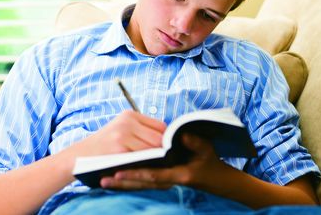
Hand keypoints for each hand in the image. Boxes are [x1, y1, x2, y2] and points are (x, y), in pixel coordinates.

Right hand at [70, 110, 166, 157]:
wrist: (79, 156)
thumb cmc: (104, 146)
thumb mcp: (121, 130)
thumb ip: (141, 131)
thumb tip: (166, 142)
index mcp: (129, 115)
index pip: (160, 126)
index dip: (165, 139)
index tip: (165, 151)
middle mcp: (127, 121)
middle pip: (159, 137)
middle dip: (163, 150)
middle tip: (165, 161)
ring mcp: (123, 134)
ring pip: (153, 148)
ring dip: (156, 159)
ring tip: (157, 166)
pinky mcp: (119, 148)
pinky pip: (142, 158)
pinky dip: (146, 165)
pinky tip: (147, 169)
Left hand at [99, 133, 225, 189]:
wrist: (217, 180)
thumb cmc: (211, 162)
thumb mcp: (206, 150)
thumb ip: (193, 142)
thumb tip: (178, 136)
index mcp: (179, 175)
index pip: (153, 175)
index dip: (135, 174)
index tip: (118, 172)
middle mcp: (169, 181)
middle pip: (142, 183)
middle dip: (122, 182)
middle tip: (103, 180)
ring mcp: (164, 181)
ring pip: (140, 184)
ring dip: (122, 184)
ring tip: (103, 182)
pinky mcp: (161, 179)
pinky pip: (143, 181)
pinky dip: (129, 181)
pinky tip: (114, 179)